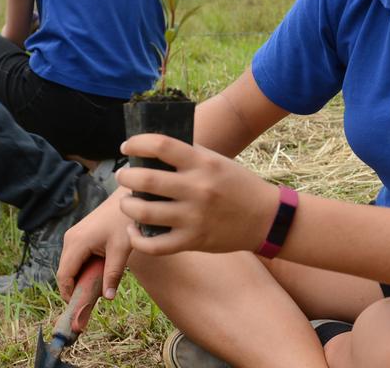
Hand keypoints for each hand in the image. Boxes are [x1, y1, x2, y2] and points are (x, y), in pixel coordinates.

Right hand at [57, 189, 132, 301]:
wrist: (129, 198)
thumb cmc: (125, 221)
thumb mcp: (121, 250)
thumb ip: (113, 274)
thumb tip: (108, 298)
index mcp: (76, 243)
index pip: (64, 276)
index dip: (69, 294)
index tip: (80, 308)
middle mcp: (69, 239)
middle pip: (65, 272)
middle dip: (75, 288)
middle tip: (91, 301)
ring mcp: (73, 236)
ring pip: (70, 265)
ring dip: (81, 278)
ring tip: (98, 286)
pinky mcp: (79, 235)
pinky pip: (76, 257)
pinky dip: (84, 268)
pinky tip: (99, 272)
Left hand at [116, 133, 277, 256]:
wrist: (266, 218)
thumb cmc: (238, 185)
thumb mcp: (217, 162)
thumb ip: (188, 156)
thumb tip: (151, 150)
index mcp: (203, 163)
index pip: (161, 145)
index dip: (137, 144)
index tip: (127, 147)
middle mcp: (197, 189)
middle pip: (145, 180)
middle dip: (126, 177)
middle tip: (123, 176)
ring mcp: (194, 217)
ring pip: (144, 213)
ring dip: (127, 206)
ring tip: (127, 203)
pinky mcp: (193, 241)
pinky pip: (154, 245)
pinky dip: (137, 239)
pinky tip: (134, 230)